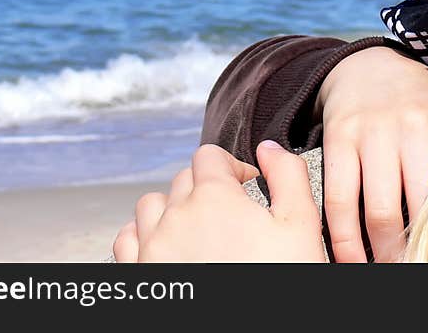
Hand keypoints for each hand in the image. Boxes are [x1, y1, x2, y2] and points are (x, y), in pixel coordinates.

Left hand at [113, 142, 326, 261]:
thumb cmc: (278, 279)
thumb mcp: (300, 226)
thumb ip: (288, 176)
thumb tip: (269, 148)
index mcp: (213, 197)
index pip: (209, 156)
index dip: (233, 167)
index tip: (249, 189)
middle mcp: (176, 217)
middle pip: (183, 178)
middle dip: (208, 188)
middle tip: (232, 215)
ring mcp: (152, 247)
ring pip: (151, 205)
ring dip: (172, 208)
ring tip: (198, 229)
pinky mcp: (139, 274)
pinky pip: (126, 240)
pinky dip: (143, 236)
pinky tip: (166, 247)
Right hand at [314, 46, 427, 262]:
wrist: (367, 65)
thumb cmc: (416, 105)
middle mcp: (409, 127)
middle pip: (416, 210)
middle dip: (416, 253)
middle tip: (416, 271)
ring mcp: (370, 132)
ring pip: (377, 211)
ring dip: (381, 254)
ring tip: (385, 272)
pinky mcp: (338, 137)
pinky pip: (339, 200)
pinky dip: (344, 239)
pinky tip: (351, 259)